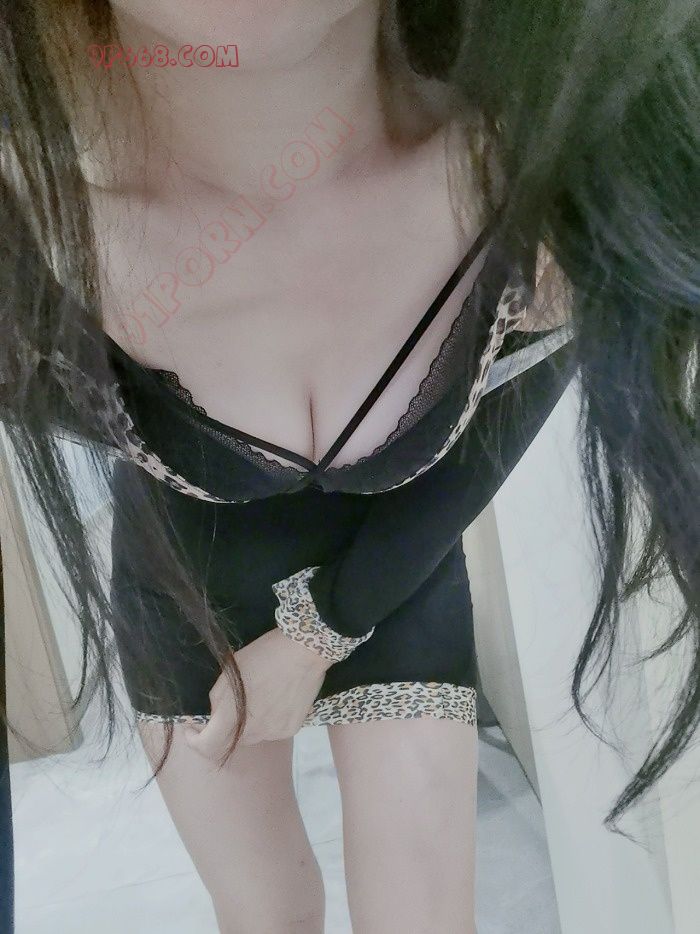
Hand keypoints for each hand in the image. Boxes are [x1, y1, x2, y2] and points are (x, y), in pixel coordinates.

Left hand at [183, 627, 331, 758]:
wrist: (303, 650)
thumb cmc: (262, 655)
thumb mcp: (229, 672)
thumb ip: (217, 700)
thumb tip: (213, 717)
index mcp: (232, 717)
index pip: (206, 746)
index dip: (194, 740)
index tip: (193, 728)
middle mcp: (252, 732)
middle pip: (230, 741)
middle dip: (223, 728)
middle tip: (229, 705)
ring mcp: (273, 733)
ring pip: (253, 736)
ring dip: (247, 725)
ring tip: (257, 698)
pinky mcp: (291, 729)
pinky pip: (272, 731)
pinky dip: (268, 721)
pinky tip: (276, 699)